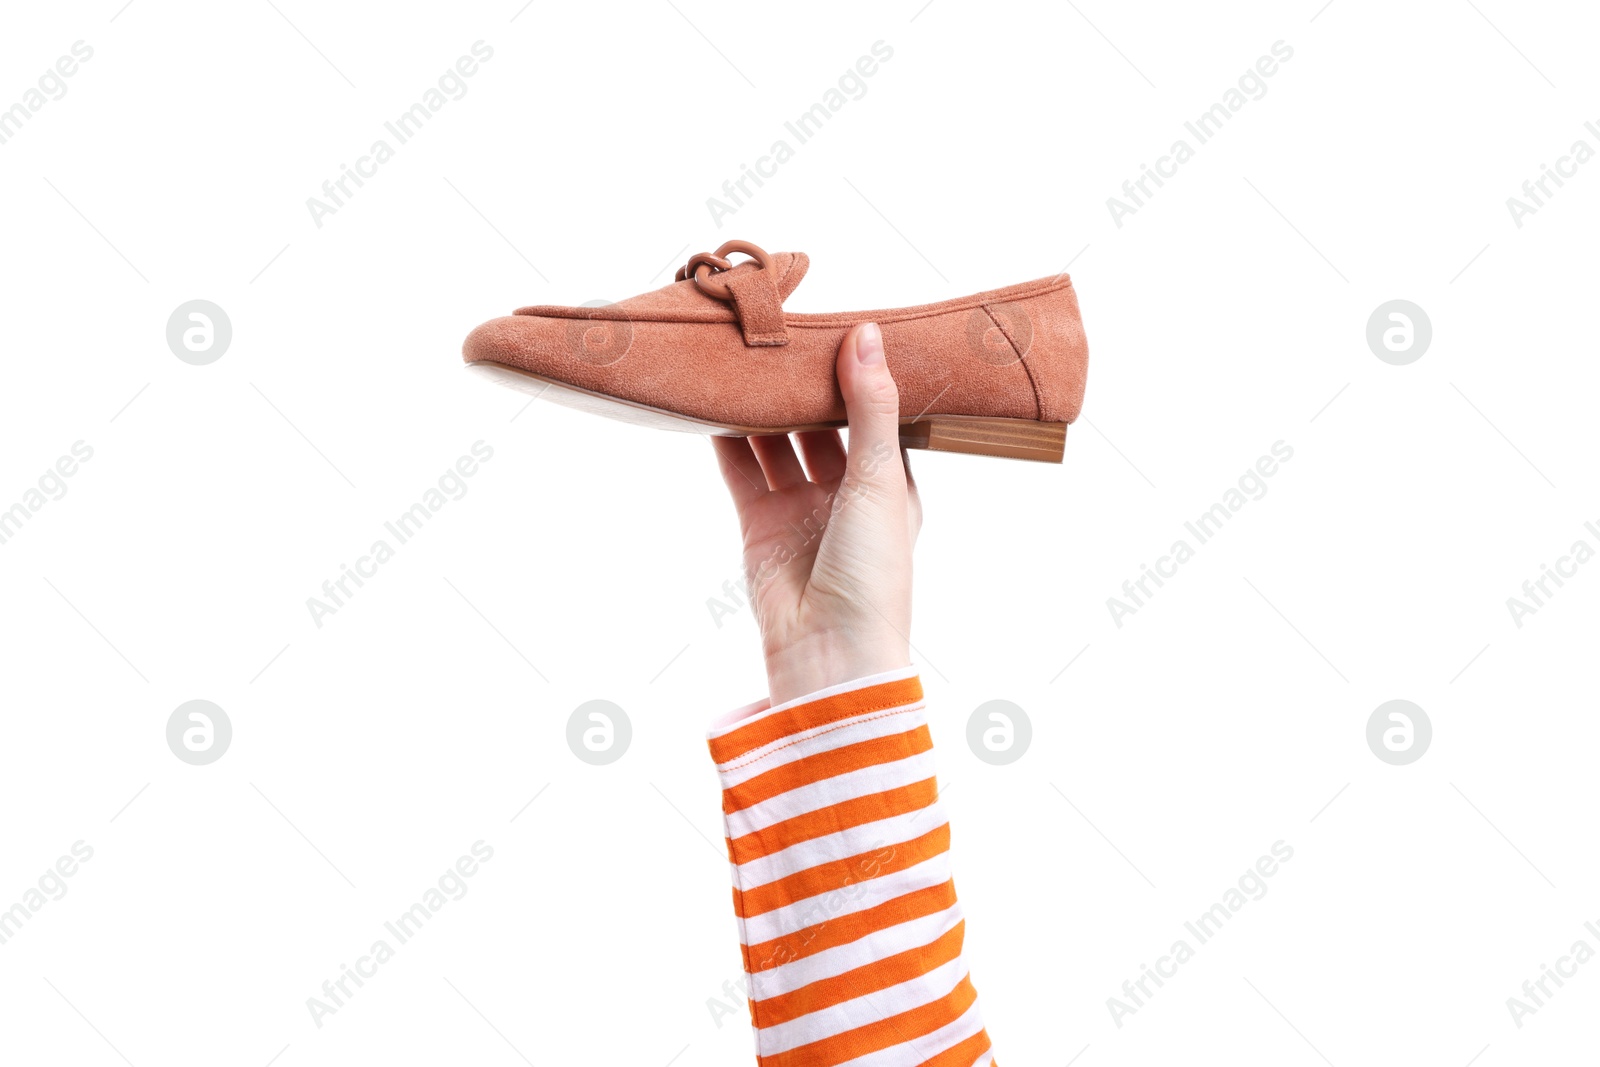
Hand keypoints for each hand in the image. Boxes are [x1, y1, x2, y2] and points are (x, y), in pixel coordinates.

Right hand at [712, 322, 921, 705]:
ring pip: (778, 441)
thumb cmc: (873, 573)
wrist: (828, 652)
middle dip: (805, 385)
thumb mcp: (881, 480)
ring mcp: (801, 508)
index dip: (858, 376)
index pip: (876, 417)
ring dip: (764, 405)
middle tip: (784, 332)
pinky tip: (714, 399)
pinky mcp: (760, 523)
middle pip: (822, 425)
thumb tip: (866, 334)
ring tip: (745, 357)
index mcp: (893, 486)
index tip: (839, 325)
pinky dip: (727, 437)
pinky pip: (742, 469)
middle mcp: (848, 494)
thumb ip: (870, 407)